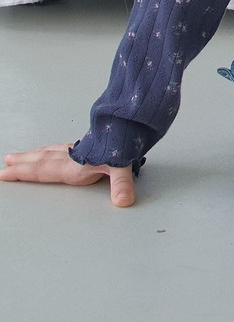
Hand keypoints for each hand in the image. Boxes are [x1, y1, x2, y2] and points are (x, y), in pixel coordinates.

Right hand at [1, 143, 135, 206]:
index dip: (23, 172)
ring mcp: (80, 148)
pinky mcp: (88, 142)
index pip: (43, 170)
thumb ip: (121, 184)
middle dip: (23, 162)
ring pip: (51, 151)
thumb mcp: (123, 165)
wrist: (133, 119)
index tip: (5, 172)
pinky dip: (52, 149)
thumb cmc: (125, 142)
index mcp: (75, 165)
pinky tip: (54, 150)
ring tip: (21, 155)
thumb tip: (122, 202)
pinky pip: (62, 147)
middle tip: (7, 161)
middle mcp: (73, 156)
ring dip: (35, 154)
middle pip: (42, 159)